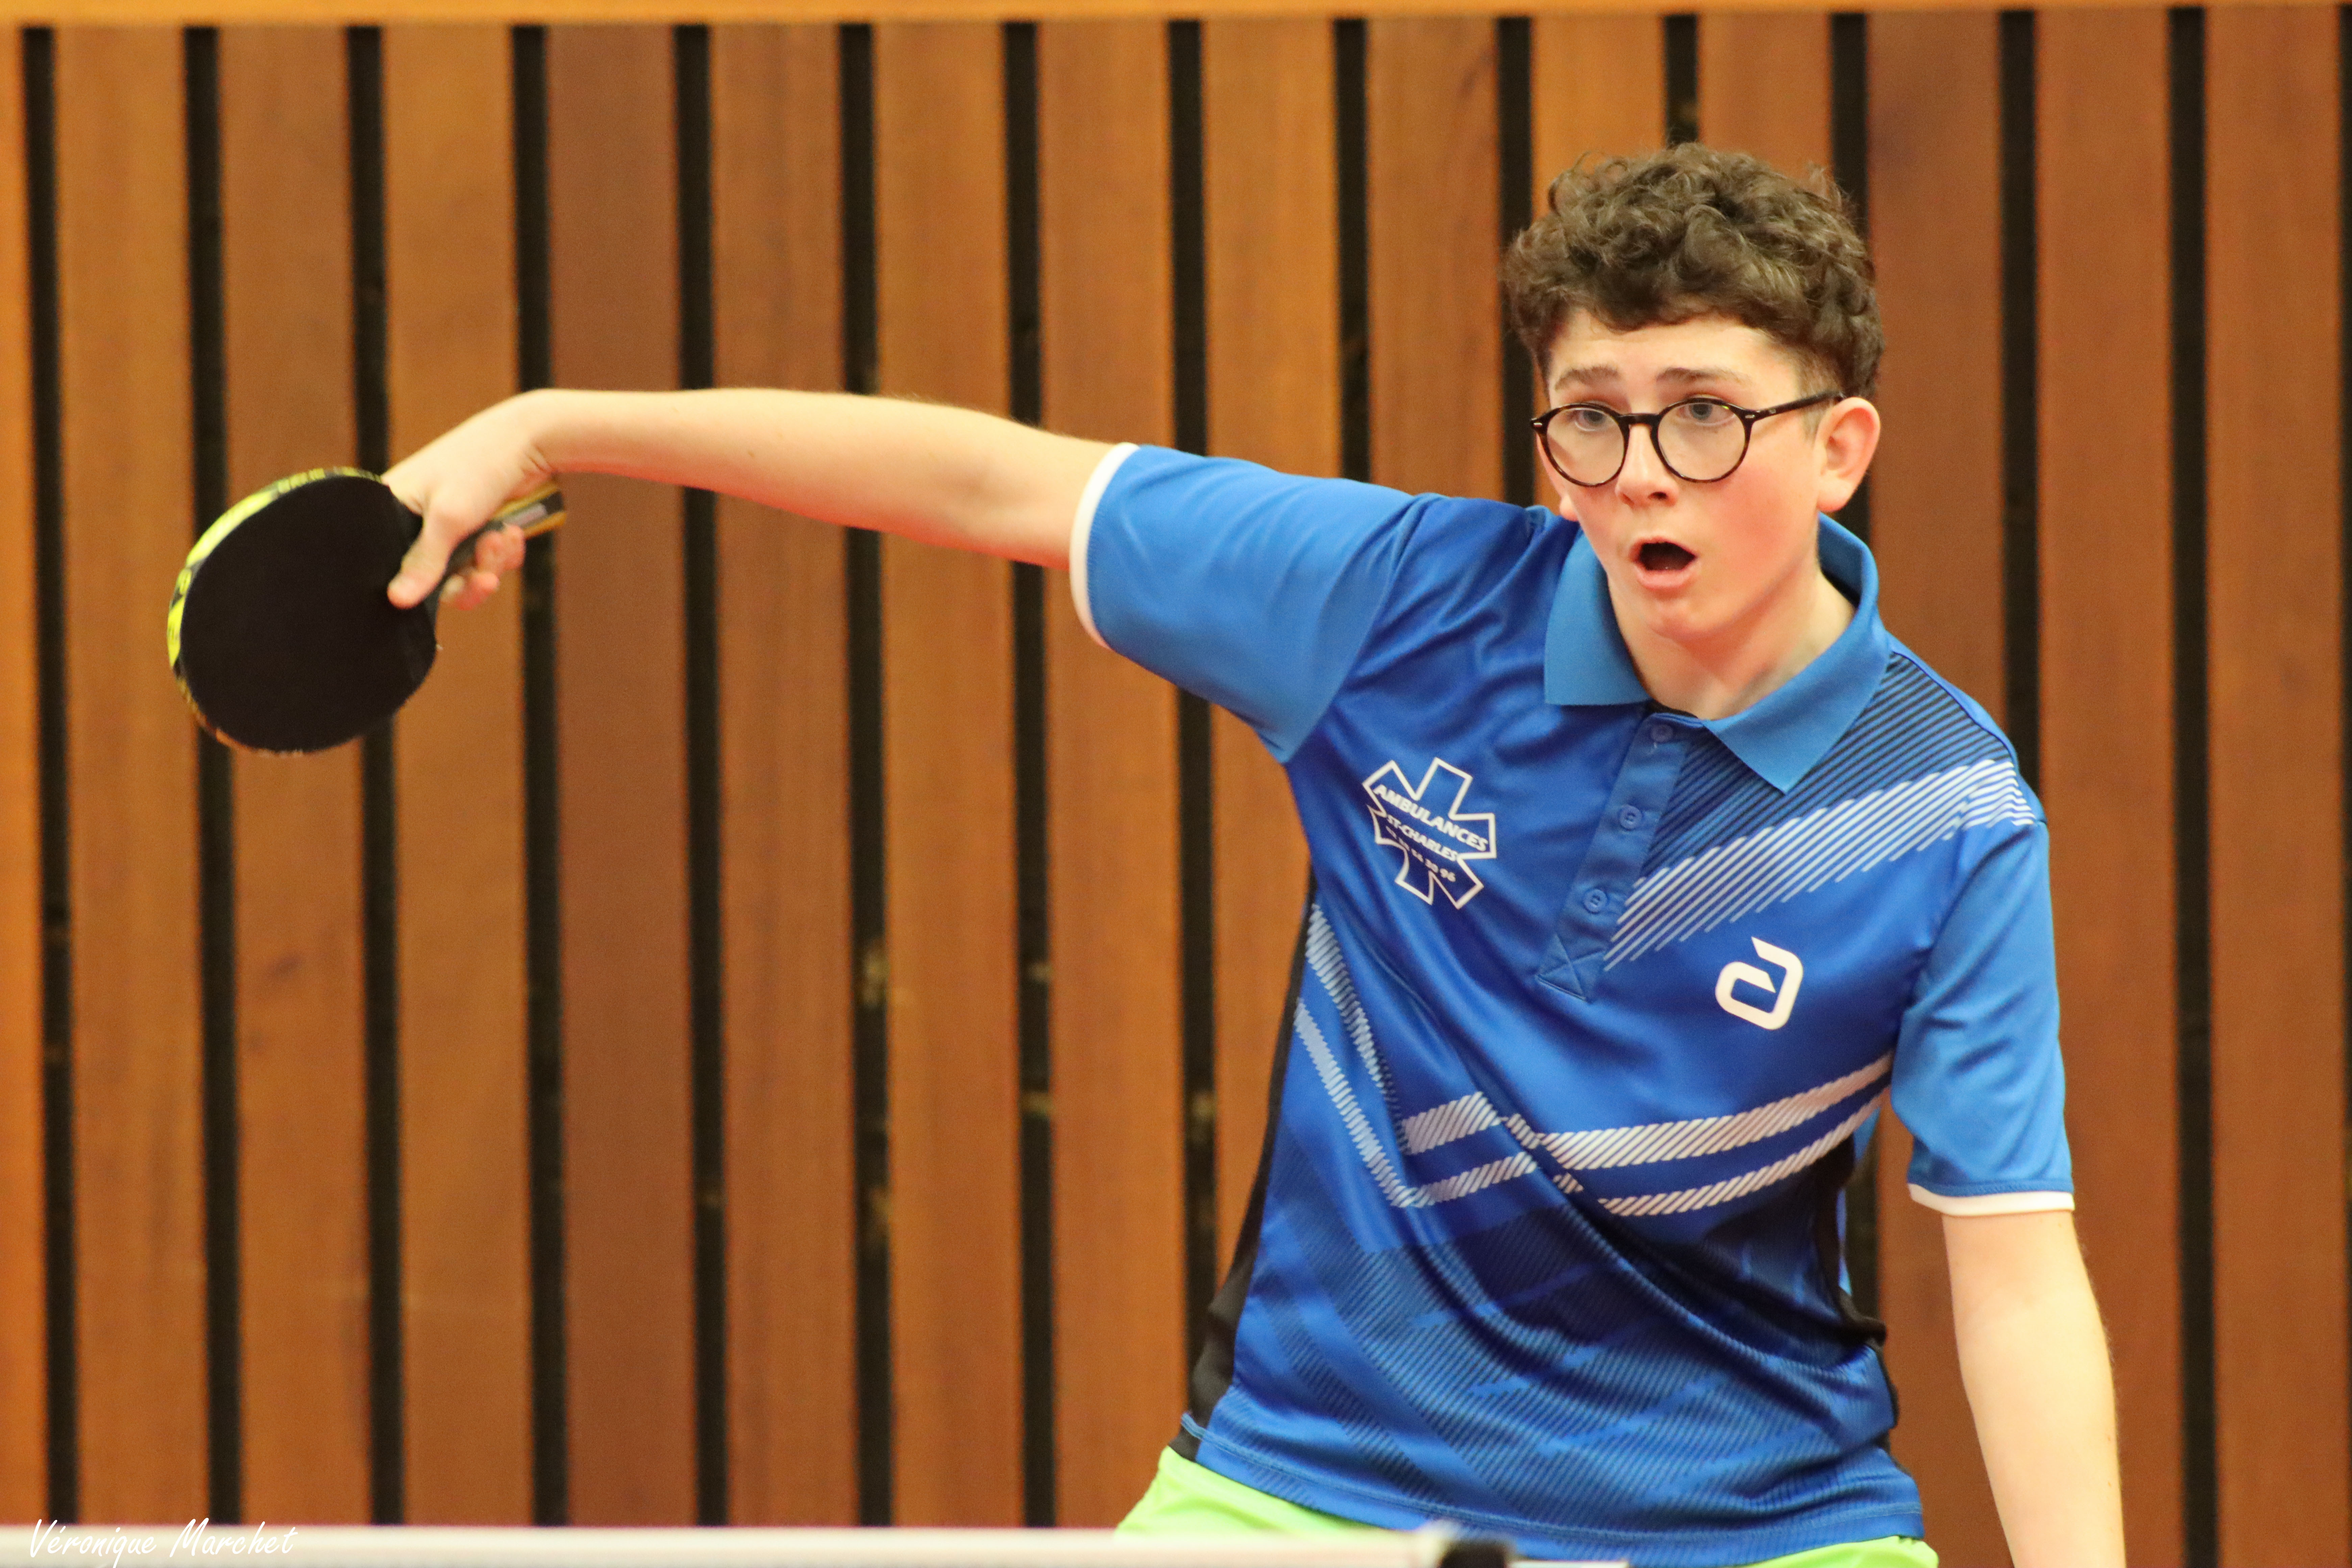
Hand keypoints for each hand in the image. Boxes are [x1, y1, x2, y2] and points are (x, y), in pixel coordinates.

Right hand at [383, 392, 552, 609]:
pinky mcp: (476, 529)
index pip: (389, 565)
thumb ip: (423, 562)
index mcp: (391, 511)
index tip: (450, 585)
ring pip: (465, 574)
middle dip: (468, 578)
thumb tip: (396, 601)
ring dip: (490, 563)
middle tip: (487, 575)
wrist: (528, 442)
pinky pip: (487, 561)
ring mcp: (448, 526)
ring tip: (503, 538)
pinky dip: (503, 553)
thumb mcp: (448, 518)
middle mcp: (415, 521)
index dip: (420, 586)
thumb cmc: (477, 469)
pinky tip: (512, 532)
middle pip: (434, 581)